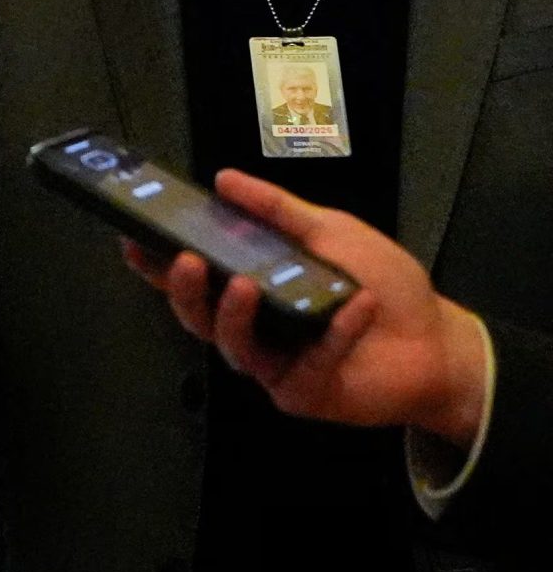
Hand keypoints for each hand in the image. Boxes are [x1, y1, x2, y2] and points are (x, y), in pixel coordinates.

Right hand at [125, 169, 489, 445]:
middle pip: (197, 315)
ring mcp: (275, 363)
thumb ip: (277, 209)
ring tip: (248, 285)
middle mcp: (254, 328)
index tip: (133, 240)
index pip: (193, 277)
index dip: (157, 264)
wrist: (438, 339)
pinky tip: (356, 306)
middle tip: (187, 261)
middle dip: (182, 290)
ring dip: (235, 314)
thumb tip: (224, 179)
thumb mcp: (330, 231)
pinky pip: (306, 363)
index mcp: (251, 288)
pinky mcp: (304, 392)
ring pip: (232, 345)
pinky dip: (333, 333)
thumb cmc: (384, 283)